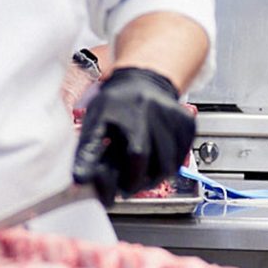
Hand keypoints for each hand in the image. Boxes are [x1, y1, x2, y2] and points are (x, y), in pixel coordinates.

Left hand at [71, 67, 194, 203]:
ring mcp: (176, 120)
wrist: (143, 78)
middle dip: (138, 182)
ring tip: (139, 170)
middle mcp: (158, 115)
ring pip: (170, 168)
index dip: (128, 179)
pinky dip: (168, 165)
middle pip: (156, 167)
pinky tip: (154, 157)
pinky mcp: (188, 124)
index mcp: (133, 113)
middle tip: (126, 182)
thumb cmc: (116, 102)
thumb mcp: (95, 120)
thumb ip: (87, 150)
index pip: (137, 155)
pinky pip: (181, 158)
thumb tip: (80, 179)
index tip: (117, 188)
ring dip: (153, 176)